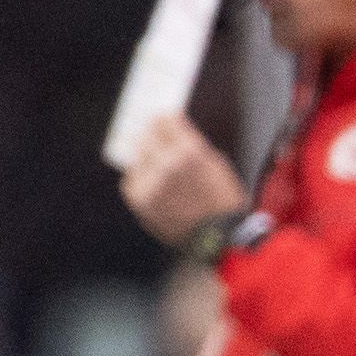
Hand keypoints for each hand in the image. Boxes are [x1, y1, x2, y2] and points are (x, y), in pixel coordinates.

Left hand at [124, 112, 250, 247]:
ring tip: (156, 162)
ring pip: (137, 157)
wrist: (217, 237)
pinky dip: (140, 177)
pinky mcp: (140, 201)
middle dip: (151, 135)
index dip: (163, 119)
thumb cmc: (222, 201)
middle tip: (154, 136)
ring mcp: (151, 184)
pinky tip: (152, 181)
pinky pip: (132, 180)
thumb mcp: (216, 163)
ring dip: (145, 156)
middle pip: (146, 136)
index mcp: (189, 151)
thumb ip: (191, 144)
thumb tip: (172, 130)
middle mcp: (166, 165)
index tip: (162, 119)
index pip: (164, 121)